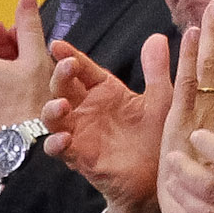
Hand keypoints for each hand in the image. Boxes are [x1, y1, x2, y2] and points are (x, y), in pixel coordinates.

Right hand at [45, 32, 170, 212]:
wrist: (158, 176)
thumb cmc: (158, 135)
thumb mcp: (161, 99)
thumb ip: (157, 70)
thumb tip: (157, 36)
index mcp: (105, 91)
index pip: (83, 69)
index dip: (69, 55)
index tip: (56, 44)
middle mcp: (87, 109)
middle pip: (63, 88)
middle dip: (59, 76)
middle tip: (66, 67)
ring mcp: (80, 133)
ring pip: (53, 118)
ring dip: (51, 109)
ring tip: (61, 105)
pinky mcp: (79, 157)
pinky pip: (60, 150)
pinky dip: (56, 143)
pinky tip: (64, 138)